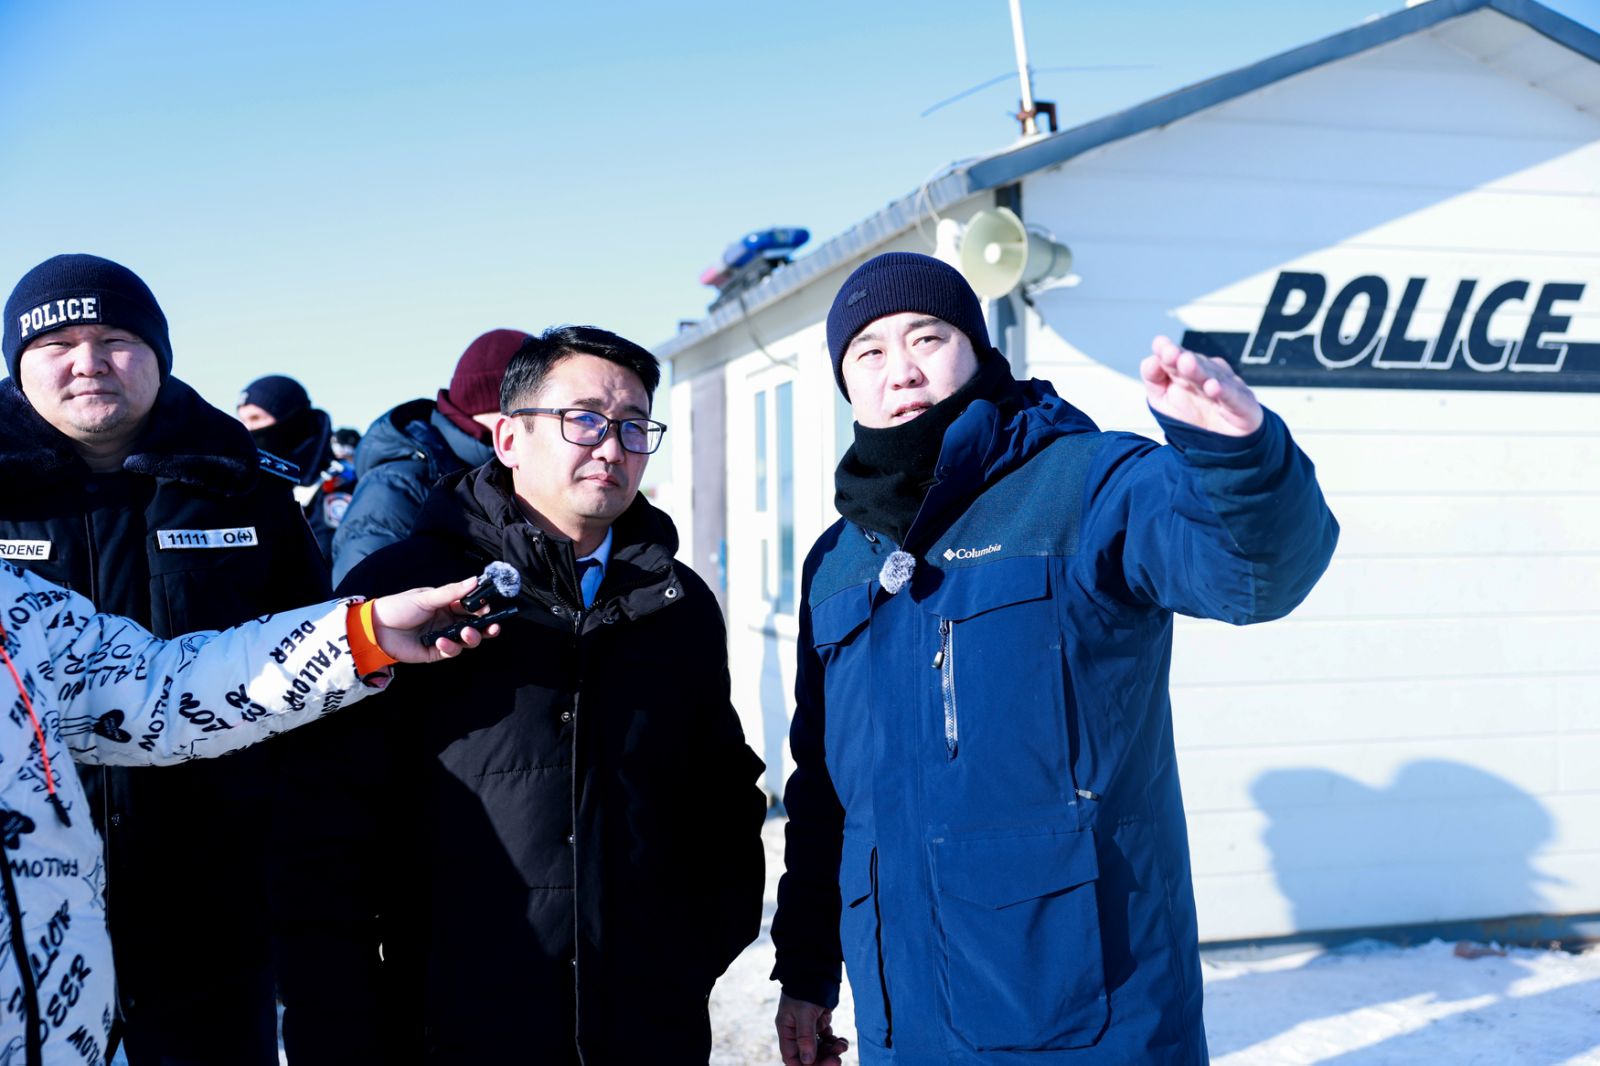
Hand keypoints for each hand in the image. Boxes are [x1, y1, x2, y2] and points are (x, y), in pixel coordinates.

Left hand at [369, 577, 503, 663]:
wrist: (376, 628)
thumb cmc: (399, 607)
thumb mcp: (427, 597)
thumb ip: (452, 591)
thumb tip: (475, 579)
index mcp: (448, 605)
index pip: (472, 607)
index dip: (483, 608)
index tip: (489, 607)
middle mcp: (449, 622)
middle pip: (475, 626)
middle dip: (487, 627)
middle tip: (493, 627)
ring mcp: (444, 637)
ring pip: (467, 641)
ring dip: (472, 637)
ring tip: (466, 633)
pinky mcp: (435, 653)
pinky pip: (451, 651)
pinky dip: (450, 647)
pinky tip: (442, 642)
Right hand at [776, 992, 848, 1065]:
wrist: (816, 968)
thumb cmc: (805, 988)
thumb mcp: (804, 1013)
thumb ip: (805, 1038)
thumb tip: (807, 1062)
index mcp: (786, 1030)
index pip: (791, 1058)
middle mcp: (796, 1032)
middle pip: (808, 1056)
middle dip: (823, 1060)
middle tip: (837, 1060)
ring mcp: (809, 1028)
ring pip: (820, 1049)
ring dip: (832, 1051)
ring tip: (842, 1045)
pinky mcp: (820, 1022)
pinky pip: (827, 1040)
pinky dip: (835, 1042)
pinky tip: (842, 1040)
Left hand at [1141, 335, 1262, 435]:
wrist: (1225, 442)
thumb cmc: (1194, 416)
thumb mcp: (1163, 400)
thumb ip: (1154, 379)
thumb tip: (1150, 360)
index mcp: (1186, 371)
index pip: (1175, 358)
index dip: (1167, 352)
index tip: (1159, 345)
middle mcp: (1206, 374)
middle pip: (1193, 364)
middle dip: (1181, 358)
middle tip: (1170, 352)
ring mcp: (1225, 386)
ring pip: (1211, 376)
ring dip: (1199, 370)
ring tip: (1186, 363)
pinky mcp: (1242, 403)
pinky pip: (1232, 396)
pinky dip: (1223, 391)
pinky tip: (1213, 387)